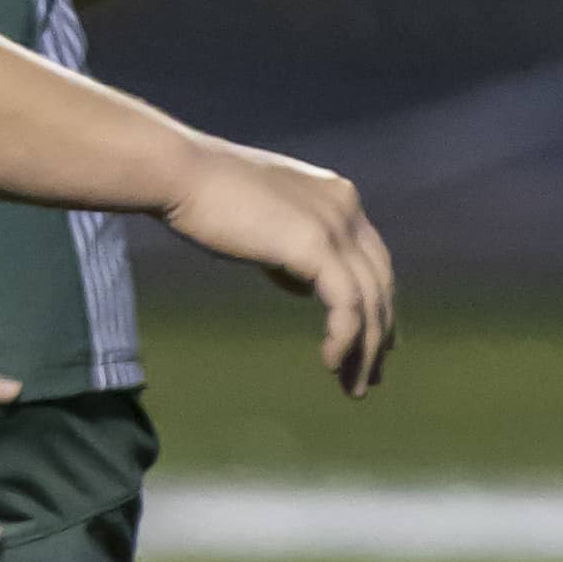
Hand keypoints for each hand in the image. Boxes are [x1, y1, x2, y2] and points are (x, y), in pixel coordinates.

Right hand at [159, 135, 395, 394]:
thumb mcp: (261, 222)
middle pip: (381, 282)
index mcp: (337, 196)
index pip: (372, 259)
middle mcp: (346, 207)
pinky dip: (345, 338)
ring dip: (366, 349)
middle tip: (371, 376)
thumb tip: (302, 284)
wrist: (182, 174)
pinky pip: (347, 304)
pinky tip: (331, 363)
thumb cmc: (206, 197)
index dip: (377, 304)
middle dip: (379, 333)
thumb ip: (289, 249)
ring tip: (354, 387)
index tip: (372, 342)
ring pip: (371, 299)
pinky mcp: (316, 244)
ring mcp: (335, 224)